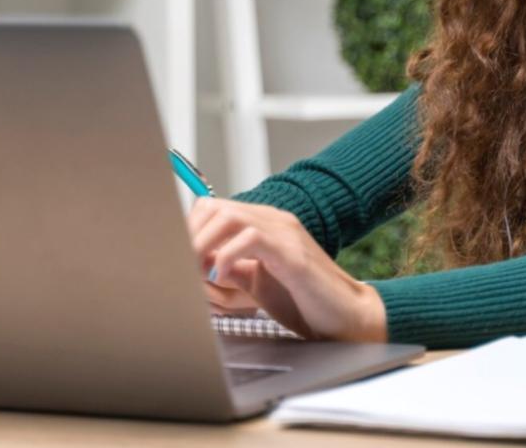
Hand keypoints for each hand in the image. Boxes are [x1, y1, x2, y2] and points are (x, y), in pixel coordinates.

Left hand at [186, 197, 387, 342]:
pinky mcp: (293, 254)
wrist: (347, 318)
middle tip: (181, 266)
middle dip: (190, 236)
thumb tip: (193, 267)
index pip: (213, 208)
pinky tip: (220, 278)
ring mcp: (286, 234)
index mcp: (265, 225)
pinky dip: (226, 257)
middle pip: (215, 207)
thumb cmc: (304, 302)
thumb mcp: (257, 282)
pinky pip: (252, 239)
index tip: (178, 258)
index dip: (189, 230)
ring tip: (196, 271)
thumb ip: (231, 268)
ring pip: (230, 216)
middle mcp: (275, 221)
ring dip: (203, 244)